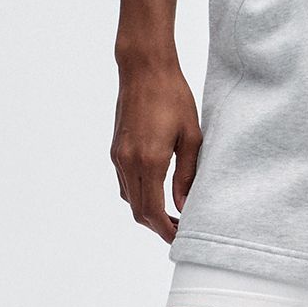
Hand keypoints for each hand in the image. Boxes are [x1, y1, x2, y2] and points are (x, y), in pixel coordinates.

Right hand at [112, 55, 201, 240]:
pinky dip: (139, 195)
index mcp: (150, 160)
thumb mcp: (191, 136)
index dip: (165, 230)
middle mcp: (129, 161)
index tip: (180, 237)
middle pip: (138, 211)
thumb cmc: (173, 97)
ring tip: (172, 213)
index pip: (152, 211)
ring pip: (129, 199)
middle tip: (180, 229)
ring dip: (147, 212)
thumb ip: (187, 174)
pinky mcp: (115, 149)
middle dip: (157, 226)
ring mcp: (118, 156)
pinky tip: (157, 191)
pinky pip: (124, 183)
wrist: (144, 69)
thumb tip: (183, 205)